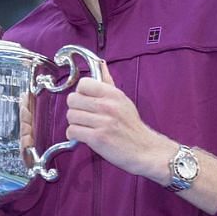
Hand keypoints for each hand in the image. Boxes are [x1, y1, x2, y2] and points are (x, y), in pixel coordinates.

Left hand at [65, 62, 173, 179]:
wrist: (146, 151)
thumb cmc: (131, 126)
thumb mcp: (123, 100)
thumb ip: (108, 83)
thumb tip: (100, 64)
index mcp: (113, 94)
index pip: (83, 84)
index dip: (81, 93)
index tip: (86, 102)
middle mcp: (108, 106)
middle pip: (72, 100)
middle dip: (75, 109)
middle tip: (85, 117)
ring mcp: (103, 122)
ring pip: (71, 116)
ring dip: (75, 124)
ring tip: (86, 127)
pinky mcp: (98, 138)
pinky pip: (72, 131)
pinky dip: (74, 136)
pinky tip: (84, 137)